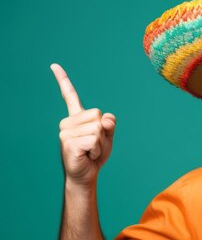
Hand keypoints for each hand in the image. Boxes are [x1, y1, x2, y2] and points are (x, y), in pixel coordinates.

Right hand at [51, 64, 116, 187]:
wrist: (85, 175)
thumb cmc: (95, 155)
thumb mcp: (107, 136)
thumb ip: (109, 124)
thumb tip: (105, 120)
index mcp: (76, 117)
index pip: (70, 96)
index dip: (62, 80)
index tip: (54, 65)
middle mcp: (68, 122)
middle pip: (99, 115)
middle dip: (104, 132)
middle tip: (94, 145)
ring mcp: (66, 132)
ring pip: (98, 128)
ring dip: (101, 143)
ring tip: (90, 150)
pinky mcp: (69, 142)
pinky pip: (94, 139)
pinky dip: (97, 149)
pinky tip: (87, 155)